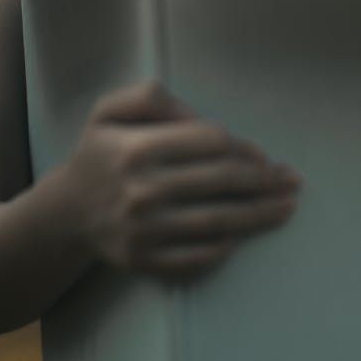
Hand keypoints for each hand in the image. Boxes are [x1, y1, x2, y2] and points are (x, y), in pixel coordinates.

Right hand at [65, 81, 301, 282]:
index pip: (210, 142)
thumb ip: (152, 98)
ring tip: (287, 208)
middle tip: (292, 181)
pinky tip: (247, 237)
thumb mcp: (112, 109)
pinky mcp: (145, 261)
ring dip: (260, 215)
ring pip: (219, 222)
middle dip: (265, 181)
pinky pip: (198, 257)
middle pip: (222, 182)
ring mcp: (144, 231)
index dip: (243, 147)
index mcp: (136, 148)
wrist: (68, 212)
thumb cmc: (102, 152)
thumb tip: (201, 121)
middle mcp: (141, 190)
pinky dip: (228, 247)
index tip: (263, 156)